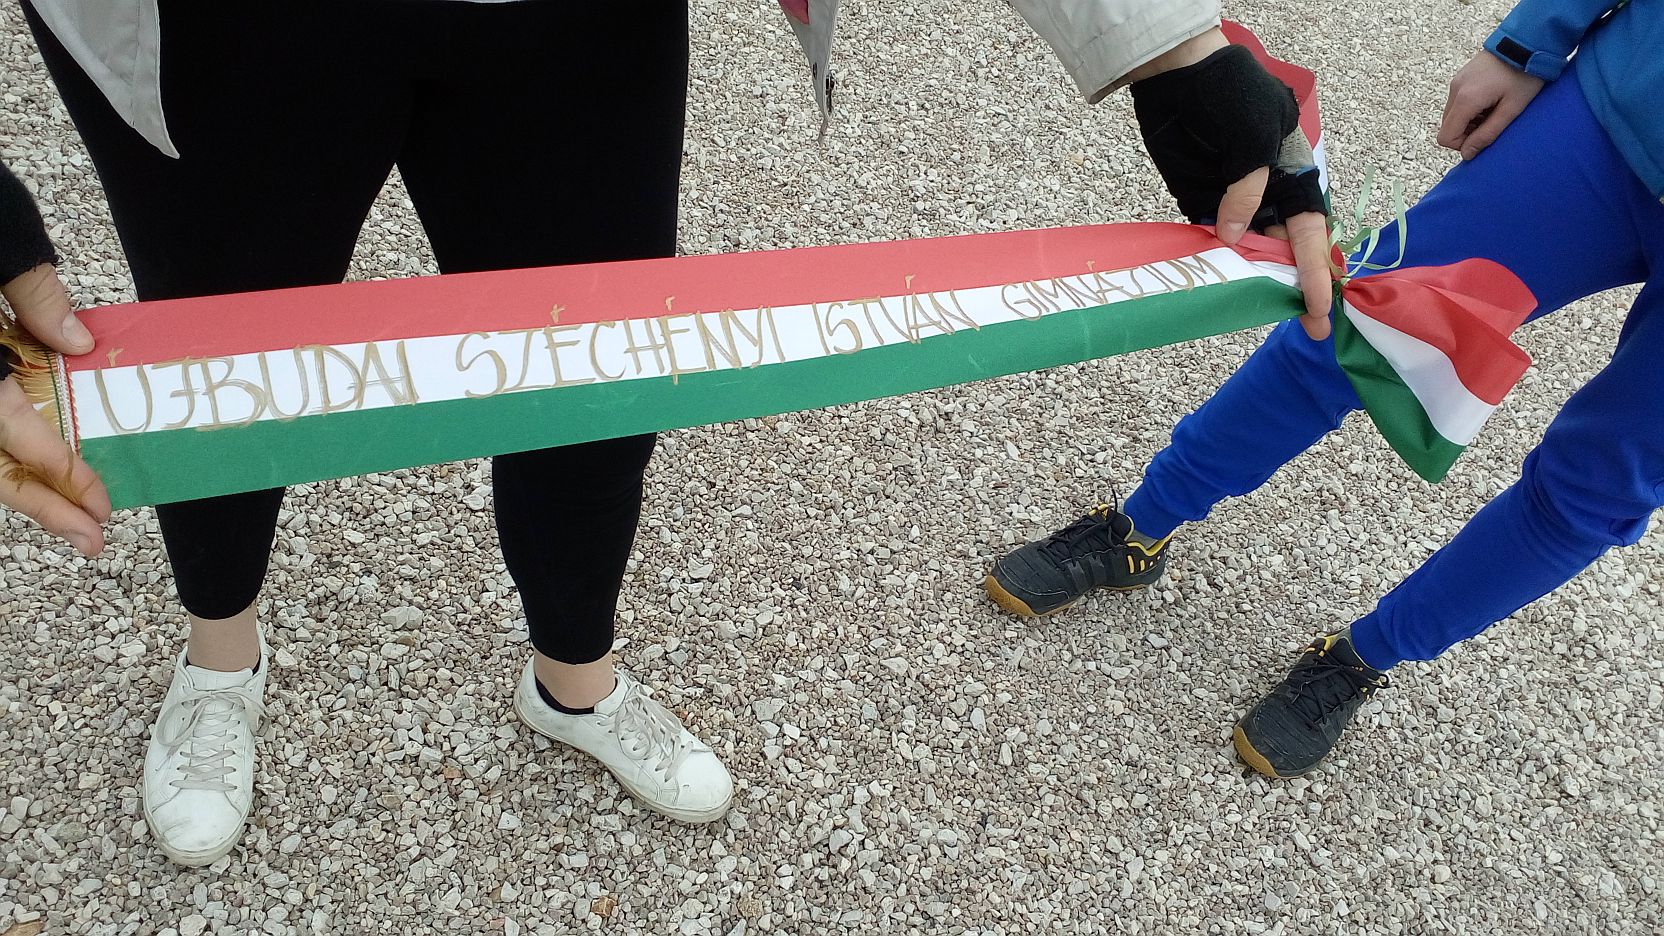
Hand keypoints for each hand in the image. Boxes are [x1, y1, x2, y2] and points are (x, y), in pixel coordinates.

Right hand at [1, 263, 109, 555]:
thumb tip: (79, 343)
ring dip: (25, 491)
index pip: (12, 427)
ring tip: (75, 524)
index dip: (58, 469)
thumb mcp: (0, 243)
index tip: (97, 501)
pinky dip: (12, 457)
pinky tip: (46, 478)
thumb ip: (35, 296)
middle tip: (91, 539)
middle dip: (41, 505)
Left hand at [1130, 34, 1333, 332]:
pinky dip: (1216, 266)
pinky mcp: (1199, 204)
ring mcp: (1234, 203)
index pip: (1311, 234)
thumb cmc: (1228, 95)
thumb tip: (1234, 236)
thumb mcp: (1251, 137)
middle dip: (1297, 289)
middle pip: (1286, 252)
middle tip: (1310, 328)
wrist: (1179, 75)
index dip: (1318, 273)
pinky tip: (1221, 292)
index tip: (1321, 309)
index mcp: (1294, 177)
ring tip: (1267, 318)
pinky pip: (1211, 243)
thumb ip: (1247, 189)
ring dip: (1257, 283)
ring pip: (1250, 253)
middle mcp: (1268, 196)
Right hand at [1438, 50, 1543, 159]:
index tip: (1485, 135)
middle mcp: (1455, 90)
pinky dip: (1470, 107)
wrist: (1528, 41)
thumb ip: (1488, 134)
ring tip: (1494, 108)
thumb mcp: (1511, 109)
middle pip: (1447, 127)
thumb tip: (1467, 154)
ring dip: (1469, 119)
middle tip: (1493, 121)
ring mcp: (1456, 81)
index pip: (1446, 137)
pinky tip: (1491, 97)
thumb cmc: (1524, 76)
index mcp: (1466, 100)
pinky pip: (1457, 101)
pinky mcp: (1461, 76)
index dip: (1463, 144)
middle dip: (1467, 131)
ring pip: (1452, 114)